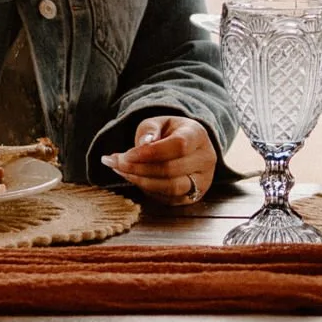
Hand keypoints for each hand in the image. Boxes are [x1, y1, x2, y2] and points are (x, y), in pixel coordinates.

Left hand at [101, 114, 215, 203]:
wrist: (188, 146)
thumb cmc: (170, 132)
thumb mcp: (158, 122)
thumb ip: (149, 129)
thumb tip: (143, 144)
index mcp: (198, 135)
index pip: (178, 146)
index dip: (150, 153)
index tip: (126, 155)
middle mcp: (206, 159)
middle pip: (171, 169)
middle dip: (139, 168)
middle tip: (116, 163)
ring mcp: (202, 180)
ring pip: (171, 187)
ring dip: (141, 182)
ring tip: (122, 172)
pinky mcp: (194, 196)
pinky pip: (168, 198)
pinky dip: (148, 190)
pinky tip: (134, 179)